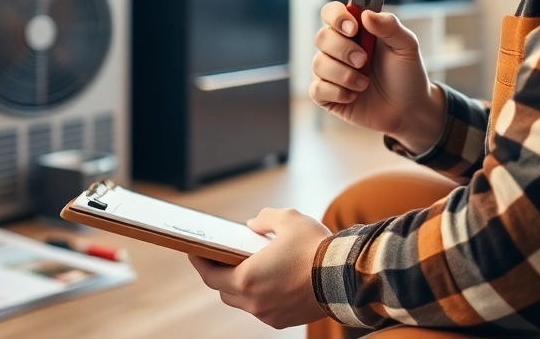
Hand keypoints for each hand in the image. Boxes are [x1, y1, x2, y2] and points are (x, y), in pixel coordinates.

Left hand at [188, 208, 330, 328]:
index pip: (209, 274)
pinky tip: (268, 280)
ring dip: (240, 285)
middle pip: (223, 290)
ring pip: (243, 301)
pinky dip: (259, 295)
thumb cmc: (315, 247)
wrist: (346, 277)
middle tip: (219, 257)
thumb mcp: (288, 219)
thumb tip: (254, 226)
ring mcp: (268, 314)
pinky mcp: (283, 321)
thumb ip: (264, 219)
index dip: (199, 262)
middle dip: (219, 273)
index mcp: (247, 278)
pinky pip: (262, 308)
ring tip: (245, 267)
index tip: (194, 251)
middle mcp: (253, 301)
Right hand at [310, 2, 444, 152]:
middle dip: (343, 50)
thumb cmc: (407, 75)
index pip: (331, 12)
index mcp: (355, 31)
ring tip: (365, 83)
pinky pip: (316, 89)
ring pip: (318, 64)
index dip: (336, 17)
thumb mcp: (406, 46)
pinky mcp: (326, 95)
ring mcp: (330, 72)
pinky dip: (336, 93)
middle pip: (321, 37)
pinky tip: (353, 96)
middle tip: (364, 61)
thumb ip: (390, 26)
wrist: (409, 110)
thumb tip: (365, 14)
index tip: (353, 29)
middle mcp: (338, 48)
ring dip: (344, 75)